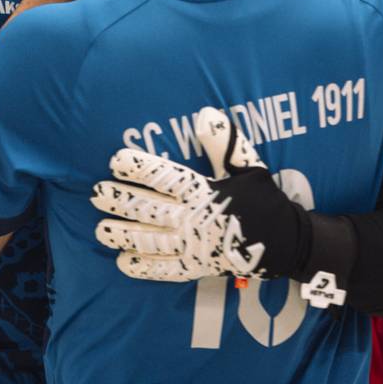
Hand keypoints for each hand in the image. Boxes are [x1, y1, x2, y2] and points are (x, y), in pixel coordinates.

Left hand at [92, 107, 308, 281]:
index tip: (115, 161)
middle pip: (149, 208)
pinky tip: (123, 262)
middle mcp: (195, 217)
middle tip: (96, 195)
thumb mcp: (248, 165)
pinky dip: (145, 267)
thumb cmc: (263, 199)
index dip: (138, 167)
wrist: (286, 241)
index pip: (164, 176)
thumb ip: (224, 141)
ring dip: (123, 234)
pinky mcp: (199, 267)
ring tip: (100, 229)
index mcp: (204, 190)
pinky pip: (167, 270)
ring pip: (151, 240)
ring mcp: (195, 245)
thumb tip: (206, 113)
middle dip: (119, 201)